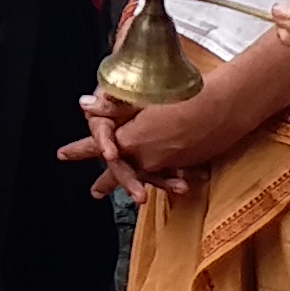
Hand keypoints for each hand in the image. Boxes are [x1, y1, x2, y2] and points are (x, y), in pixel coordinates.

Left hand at [61, 43, 280, 199]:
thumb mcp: (145, 97)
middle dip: (107, 181)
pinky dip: (164, 179)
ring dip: (134, 184)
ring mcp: (169, 163)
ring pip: (146, 177)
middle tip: (94, 192)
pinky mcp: (188, 164)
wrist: (226, 106)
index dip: (80, 150)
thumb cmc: (185, 95)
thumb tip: (86, 105)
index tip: (63, 154)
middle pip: (121, 172)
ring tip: (131, 195)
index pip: (99, 146)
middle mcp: (148, 157)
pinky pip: (169, 175)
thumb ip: (114, 106)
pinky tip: (168, 186)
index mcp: (133, 140)